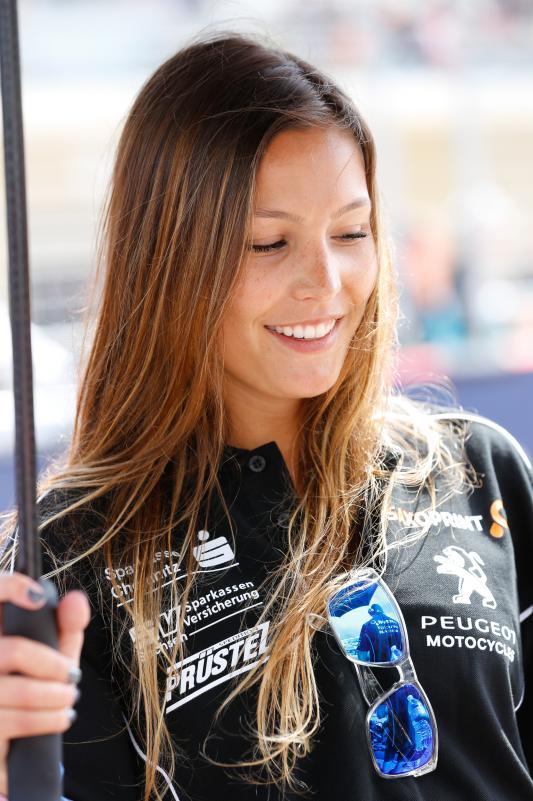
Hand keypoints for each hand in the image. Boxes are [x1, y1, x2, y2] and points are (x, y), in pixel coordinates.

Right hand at [0, 571, 90, 794]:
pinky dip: (50, 719)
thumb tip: (75, 599)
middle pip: (15, 652)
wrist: (10, 741)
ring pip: (22, 690)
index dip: (11, 588)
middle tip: (72, 675)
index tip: (38, 599)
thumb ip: (65, 625)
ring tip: (68, 697)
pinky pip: (19, 721)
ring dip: (58, 696)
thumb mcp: (52, 652)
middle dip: (54, 665)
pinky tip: (61, 716)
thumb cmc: (32, 683)